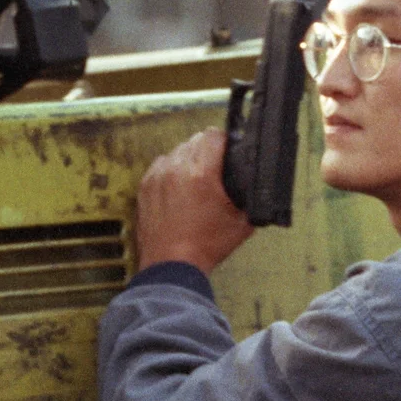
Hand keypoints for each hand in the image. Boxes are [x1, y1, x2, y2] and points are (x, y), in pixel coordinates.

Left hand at [134, 129, 254, 274]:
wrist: (172, 265)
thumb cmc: (205, 246)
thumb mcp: (242, 221)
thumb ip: (250, 196)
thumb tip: (256, 183)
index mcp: (201, 173)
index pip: (213, 136)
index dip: (224, 142)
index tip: (228, 152)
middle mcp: (176, 169)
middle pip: (195, 140)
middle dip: (207, 151)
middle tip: (215, 169)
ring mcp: (157, 177)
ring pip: (176, 151)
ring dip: (188, 159)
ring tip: (196, 178)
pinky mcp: (145, 187)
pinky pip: (160, 165)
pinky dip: (170, 170)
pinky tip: (178, 186)